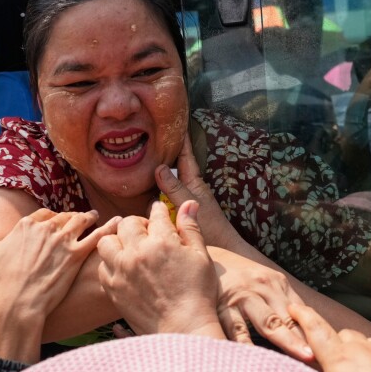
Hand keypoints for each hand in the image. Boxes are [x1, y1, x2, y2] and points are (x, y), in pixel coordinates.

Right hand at [0, 209, 118, 361]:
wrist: (18, 302)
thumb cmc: (0, 284)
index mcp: (26, 225)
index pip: (45, 214)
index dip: (52, 218)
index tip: (57, 222)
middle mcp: (45, 228)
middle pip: (64, 216)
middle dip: (73, 217)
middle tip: (82, 219)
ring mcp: (62, 240)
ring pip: (81, 222)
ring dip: (90, 219)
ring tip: (97, 218)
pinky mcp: (76, 255)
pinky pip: (97, 237)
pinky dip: (109, 229)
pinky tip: (119, 225)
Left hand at [97, 201, 222, 337]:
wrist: (183, 329)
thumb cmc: (198, 293)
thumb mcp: (201, 257)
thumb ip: (191, 228)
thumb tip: (189, 203)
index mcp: (162, 242)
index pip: (156, 214)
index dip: (159, 212)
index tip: (160, 214)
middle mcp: (138, 253)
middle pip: (127, 224)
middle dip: (137, 224)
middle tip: (146, 233)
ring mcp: (122, 271)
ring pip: (106, 242)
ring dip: (117, 241)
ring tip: (129, 249)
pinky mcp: (113, 289)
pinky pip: (101, 267)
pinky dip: (110, 264)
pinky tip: (122, 268)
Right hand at [155, 135, 245, 251]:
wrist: (224, 250)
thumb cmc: (212, 228)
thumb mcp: (191, 204)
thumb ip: (175, 187)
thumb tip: (159, 167)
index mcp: (194, 182)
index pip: (185, 155)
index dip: (180, 139)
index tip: (175, 121)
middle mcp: (189, 189)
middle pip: (176, 165)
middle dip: (167, 150)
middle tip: (153, 135)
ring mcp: (185, 201)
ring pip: (169, 180)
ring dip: (160, 170)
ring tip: (146, 157)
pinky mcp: (180, 213)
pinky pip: (165, 196)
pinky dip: (157, 189)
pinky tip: (147, 190)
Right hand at [207, 246, 311, 361]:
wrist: (206, 259)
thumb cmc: (239, 278)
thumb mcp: (263, 283)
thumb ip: (281, 304)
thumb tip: (307, 332)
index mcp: (277, 284)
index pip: (300, 312)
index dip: (313, 333)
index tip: (327, 353)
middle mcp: (263, 288)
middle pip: (288, 319)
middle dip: (303, 339)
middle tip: (318, 358)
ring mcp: (243, 297)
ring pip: (268, 323)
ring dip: (284, 342)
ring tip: (297, 360)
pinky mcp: (222, 307)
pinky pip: (237, 330)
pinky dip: (246, 346)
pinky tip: (255, 360)